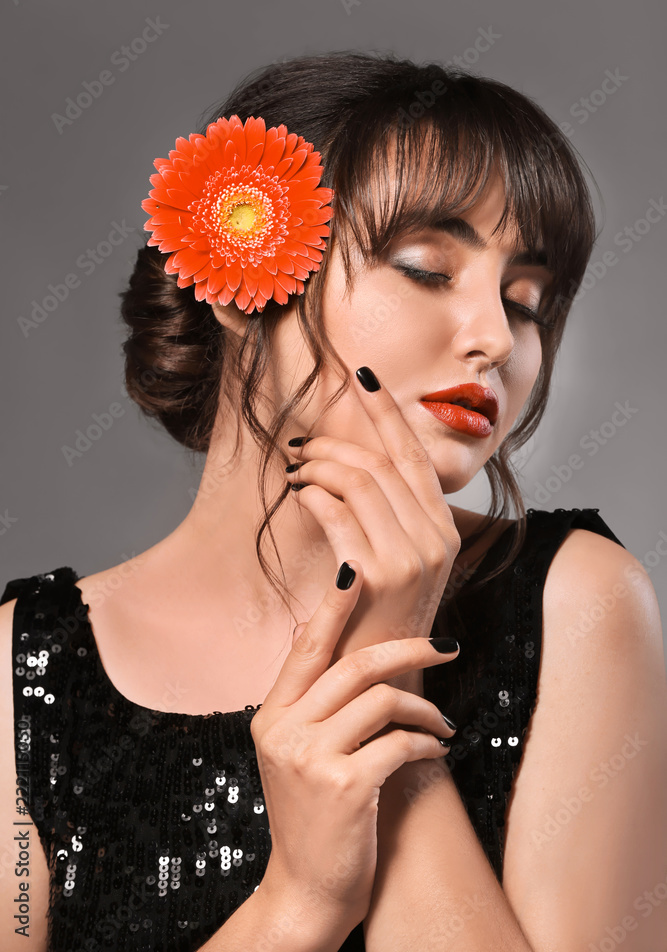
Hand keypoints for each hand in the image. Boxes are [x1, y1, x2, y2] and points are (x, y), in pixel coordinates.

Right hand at [252, 561, 458, 936]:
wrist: (306, 891)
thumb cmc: (312, 817)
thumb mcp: (295, 753)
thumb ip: (311, 703)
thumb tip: (332, 644)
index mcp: (271, 716)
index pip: (306, 647)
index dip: (332, 606)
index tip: (356, 571)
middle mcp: (284, 730)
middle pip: (354, 664)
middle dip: (408, 648)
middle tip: (446, 645)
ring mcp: (311, 758)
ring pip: (382, 700)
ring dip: (423, 707)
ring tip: (441, 721)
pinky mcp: (345, 786)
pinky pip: (399, 743)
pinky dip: (426, 741)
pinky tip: (435, 749)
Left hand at [287, 366, 460, 686]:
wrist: (376, 684)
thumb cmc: (376, 621)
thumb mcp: (399, 565)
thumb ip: (390, 517)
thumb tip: (359, 467)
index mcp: (442, 530)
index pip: (413, 455)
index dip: (386, 411)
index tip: (361, 376)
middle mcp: (435, 538)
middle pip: (381, 461)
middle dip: (335, 442)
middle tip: (302, 444)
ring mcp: (411, 556)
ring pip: (358, 479)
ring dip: (318, 465)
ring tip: (295, 469)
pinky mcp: (379, 573)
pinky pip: (337, 509)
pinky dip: (313, 493)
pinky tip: (299, 494)